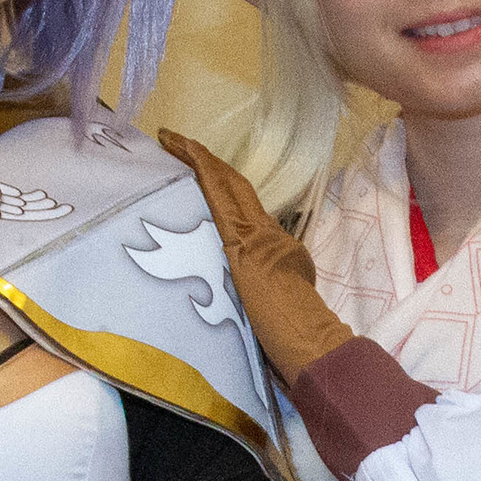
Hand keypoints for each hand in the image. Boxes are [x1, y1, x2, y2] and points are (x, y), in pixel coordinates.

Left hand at [161, 131, 356, 382]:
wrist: (310, 340)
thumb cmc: (295, 336)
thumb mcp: (280, 301)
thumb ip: (262, 284)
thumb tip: (245, 286)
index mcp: (275, 245)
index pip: (244, 203)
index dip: (219, 179)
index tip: (196, 165)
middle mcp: (268, 232)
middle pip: (233, 184)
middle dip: (203, 160)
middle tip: (174, 139)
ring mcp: (256, 235)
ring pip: (224, 184)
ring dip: (195, 159)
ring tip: (170, 140)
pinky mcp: (242, 241)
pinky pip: (218, 196)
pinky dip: (201, 170)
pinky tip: (182, 152)